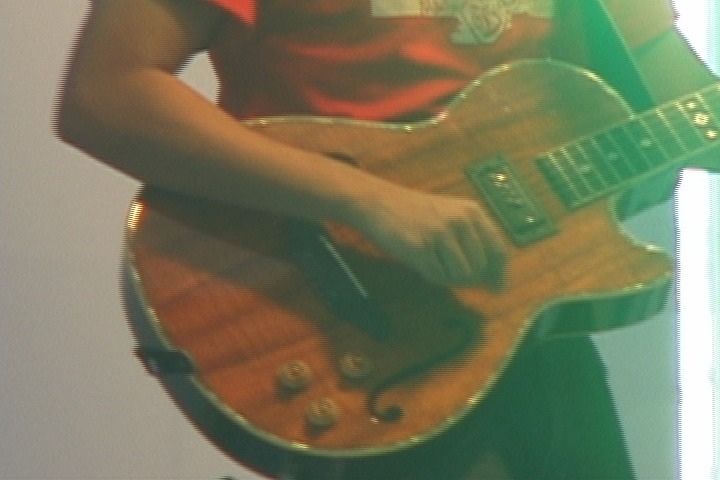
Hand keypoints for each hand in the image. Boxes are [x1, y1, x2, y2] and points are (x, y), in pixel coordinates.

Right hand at [354, 186, 505, 286]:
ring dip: (448, 277)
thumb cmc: (415, 212)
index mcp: (471, 211)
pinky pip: (437, 276)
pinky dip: (432, 276)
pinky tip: (422, 262)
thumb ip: (473, 241)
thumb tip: (493, 279)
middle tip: (449, 270)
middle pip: (479, 268)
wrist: (379, 203)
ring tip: (434, 262)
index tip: (496, 288)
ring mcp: (440, 234)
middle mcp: (459, 221)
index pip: (498, 250)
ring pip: (460, 275)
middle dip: (467, 277)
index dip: (499, 274)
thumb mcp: (451, 215)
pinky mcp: (420, 248)